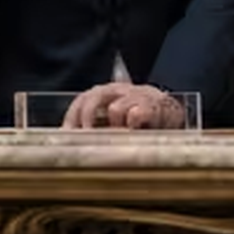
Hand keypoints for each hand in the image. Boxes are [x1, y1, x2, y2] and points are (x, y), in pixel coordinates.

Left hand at [63, 83, 185, 128]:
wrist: (167, 108)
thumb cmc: (134, 115)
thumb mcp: (112, 118)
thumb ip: (96, 126)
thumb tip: (72, 143)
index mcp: (103, 93)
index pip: (81, 101)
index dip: (72, 117)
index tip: (66, 135)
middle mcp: (116, 91)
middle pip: (93, 98)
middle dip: (86, 120)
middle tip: (85, 138)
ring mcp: (134, 96)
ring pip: (115, 109)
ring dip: (115, 127)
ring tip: (119, 138)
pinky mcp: (150, 105)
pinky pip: (136, 116)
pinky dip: (133, 127)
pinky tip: (136, 134)